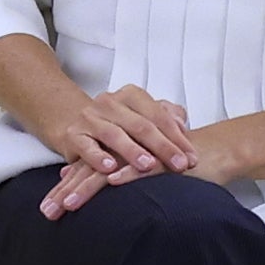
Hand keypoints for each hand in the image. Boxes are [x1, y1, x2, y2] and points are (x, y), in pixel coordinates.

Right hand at [40, 85, 202, 216]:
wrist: (72, 122)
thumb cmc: (117, 124)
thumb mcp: (141, 116)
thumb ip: (165, 115)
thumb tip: (182, 123)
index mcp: (131, 95)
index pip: (159, 115)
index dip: (177, 137)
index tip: (192, 157)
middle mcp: (110, 102)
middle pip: (141, 125)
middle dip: (163, 147)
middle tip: (179, 166)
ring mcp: (90, 118)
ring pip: (114, 134)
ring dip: (132, 151)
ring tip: (148, 166)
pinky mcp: (73, 135)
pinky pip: (86, 146)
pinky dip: (98, 157)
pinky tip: (109, 168)